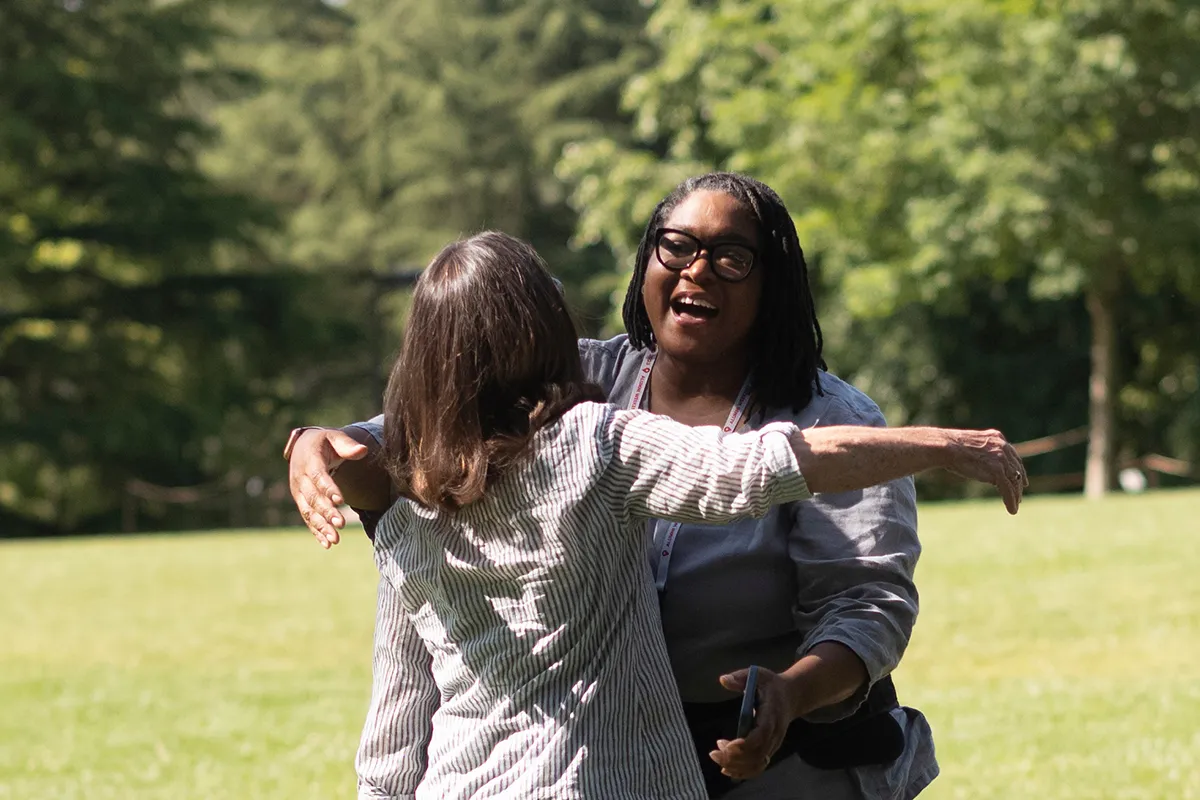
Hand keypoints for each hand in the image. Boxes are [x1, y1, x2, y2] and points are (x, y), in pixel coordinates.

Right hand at [288, 428, 368, 548]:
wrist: (303, 447)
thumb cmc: (324, 442)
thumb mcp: (334, 437)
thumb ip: (348, 445)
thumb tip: (363, 450)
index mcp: (309, 460)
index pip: (318, 476)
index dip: (328, 488)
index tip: (340, 500)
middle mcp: (300, 478)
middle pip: (313, 497)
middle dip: (326, 512)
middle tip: (341, 524)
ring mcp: (298, 491)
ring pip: (309, 511)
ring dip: (321, 526)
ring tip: (335, 539)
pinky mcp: (301, 501)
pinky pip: (307, 518)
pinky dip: (316, 531)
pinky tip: (327, 544)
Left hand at [708, 667, 794, 780]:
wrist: (792, 696)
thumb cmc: (771, 684)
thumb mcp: (757, 674)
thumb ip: (739, 677)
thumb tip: (723, 680)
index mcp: (771, 715)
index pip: (760, 735)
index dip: (743, 744)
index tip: (724, 744)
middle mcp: (775, 734)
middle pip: (757, 755)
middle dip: (734, 758)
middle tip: (714, 752)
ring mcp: (773, 743)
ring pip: (757, 764)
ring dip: (736, 766)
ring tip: (717, 757)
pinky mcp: (769, 749)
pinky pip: (758, 766)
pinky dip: (743, 771)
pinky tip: (727, 768)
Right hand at [946, 428, 1027, 514]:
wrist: (946, 447)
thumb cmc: (950, 447)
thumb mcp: (971, 446)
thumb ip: (980, 452)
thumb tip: (977, 461)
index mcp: (996, 438)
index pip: (1012, 456)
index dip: (1017, 469)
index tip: (1020, 479)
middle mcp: (1002, 447)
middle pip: (1016, 469)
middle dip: (1018, 483)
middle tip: (1019, 495)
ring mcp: (1001, 459)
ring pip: (1013, 481)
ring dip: (1015, 495)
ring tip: (1015, 506)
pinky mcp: (997, 471)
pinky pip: (1008, 489)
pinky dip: (1010, 501)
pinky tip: (1012, 510)